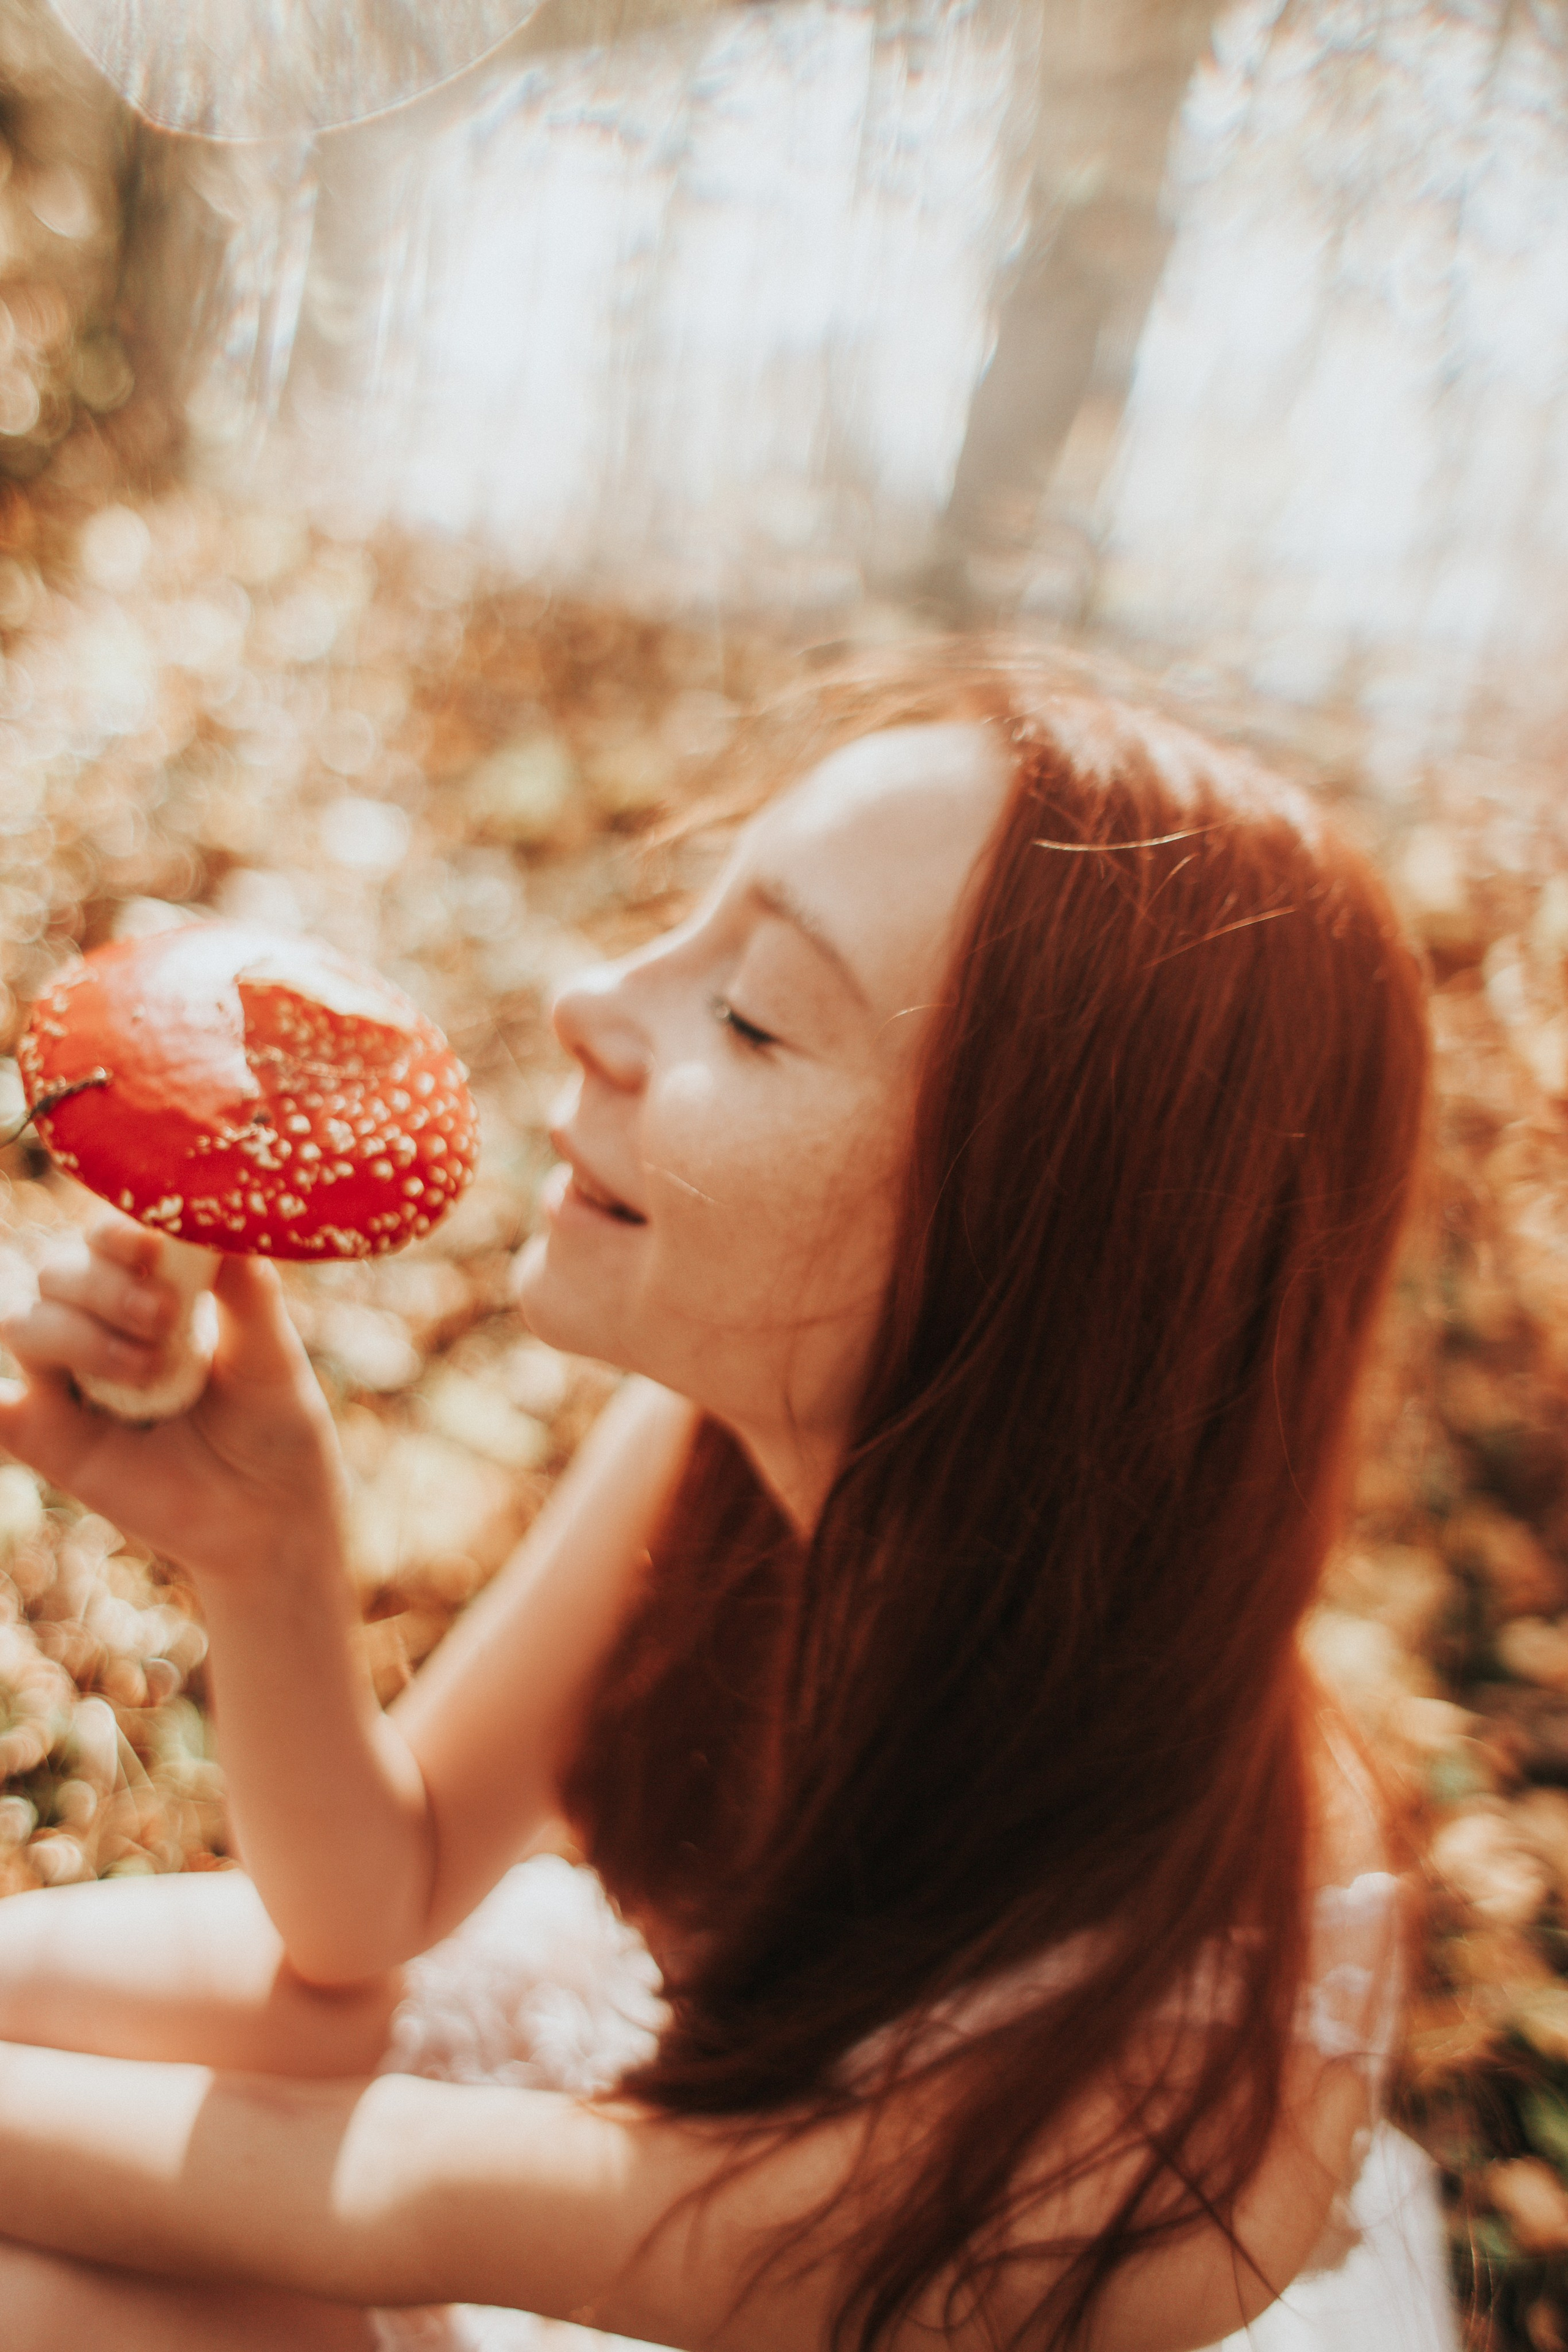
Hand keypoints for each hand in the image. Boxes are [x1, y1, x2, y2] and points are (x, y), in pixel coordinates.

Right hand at [0, 1217, 347, 1584]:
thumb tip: (222, 1224)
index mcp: (152, 1289)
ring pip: (26, 1325)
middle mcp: (100, 1325)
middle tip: (165, 1318)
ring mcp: (69, 1381)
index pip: (108, 1239)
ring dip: (77, 1335)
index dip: (117, 1233)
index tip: (153, 1247)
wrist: (271, 1516)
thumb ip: (247, 1294)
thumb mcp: (273, 1358)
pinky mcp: (50, 1440)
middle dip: (105, 1287)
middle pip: (58, 1274)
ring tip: (148, 1370)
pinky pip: (2, 1412)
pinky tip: (15, 1403)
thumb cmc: (275, 1425)